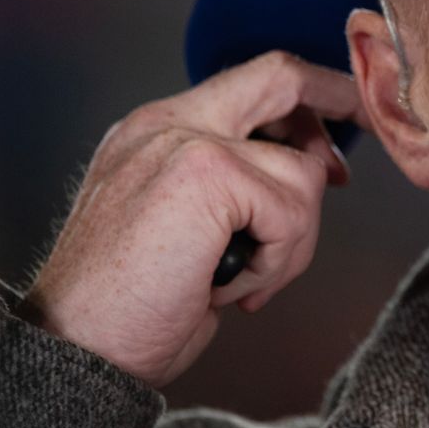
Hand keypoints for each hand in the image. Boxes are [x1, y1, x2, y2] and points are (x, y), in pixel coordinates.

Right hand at [18, 51, 371, 387]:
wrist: (81, 350)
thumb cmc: (132, 305)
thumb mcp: (188, 225)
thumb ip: (236, 183)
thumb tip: (312, 168)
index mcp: (161, 130)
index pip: (253, 81)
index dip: (311, 96)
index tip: (342, 126)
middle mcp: (169, 123)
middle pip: (283, 77)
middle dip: (340, 103)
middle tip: (347, 169)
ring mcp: (187, 141)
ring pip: (302, 172)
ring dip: (292, 243)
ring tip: (245, 280)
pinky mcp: (207, 171)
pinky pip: (292, 212)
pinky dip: (278, 264)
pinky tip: (232, 290)